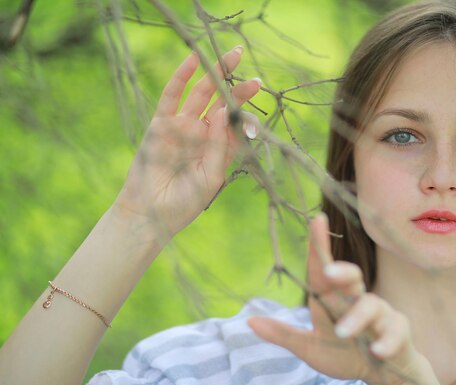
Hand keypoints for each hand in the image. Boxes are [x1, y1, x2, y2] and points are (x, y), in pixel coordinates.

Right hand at [112, 46, 260, 236]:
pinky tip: (194, 57)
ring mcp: (182, 126)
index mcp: (219, 148)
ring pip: (201, 93)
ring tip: (234, 54)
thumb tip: (224, 112)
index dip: (248, 112)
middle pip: (222, 102)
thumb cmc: (185, 202)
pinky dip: (182, 76)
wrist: (151, 215)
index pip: (236, 122)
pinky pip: (172, 95)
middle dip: (238, 86)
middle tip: (255, 73)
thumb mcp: (211, 176)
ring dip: (216, 72)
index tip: (260, 107)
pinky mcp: (161, 124)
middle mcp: (202, 134)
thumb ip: (219, 146)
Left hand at [248, 214, 427, 384]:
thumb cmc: (344, 353)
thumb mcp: (310, 348)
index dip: (319, 245)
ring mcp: (379, 314)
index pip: (323, 269)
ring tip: (343, 333)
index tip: (316, 219)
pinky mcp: (398, 332)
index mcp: (333, 299)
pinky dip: (386, 342)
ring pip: (371, 305)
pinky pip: (394, 332)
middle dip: (342, 271)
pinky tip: (377, 352)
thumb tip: (248, 320)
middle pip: (351, 276)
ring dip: (357, 318)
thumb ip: (284, 334)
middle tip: (328, 273)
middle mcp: (356, 299)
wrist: (381, 372)